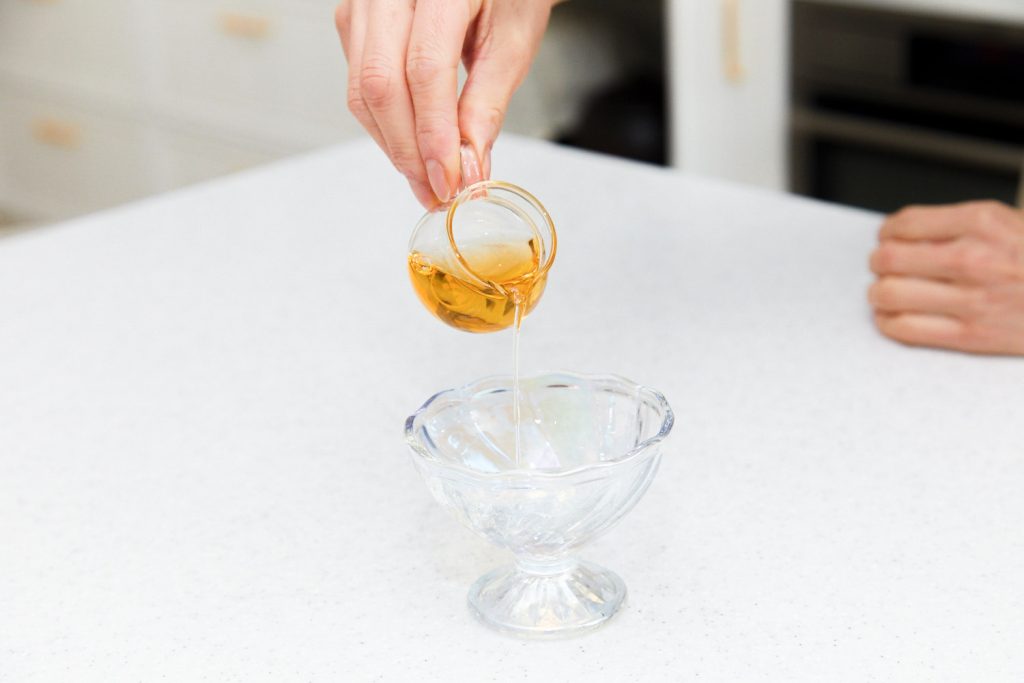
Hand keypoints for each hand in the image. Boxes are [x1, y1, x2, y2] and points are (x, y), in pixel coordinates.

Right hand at [335, 0, 555, 207]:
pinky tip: (412, 144)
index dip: (433, 133)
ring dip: (393, 144)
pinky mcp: (355, 21)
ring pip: (361, 89)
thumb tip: (468, 168)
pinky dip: (385, 124)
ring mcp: (365, 2)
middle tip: (436, 191)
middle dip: (408, 150)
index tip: (449, 179)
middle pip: (380, 83)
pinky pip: (357, 83)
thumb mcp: (511, 45)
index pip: (424, 69)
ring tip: (427, 177)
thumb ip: (486, 106)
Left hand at [869, 200, 1023, 354]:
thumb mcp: (1008, 225)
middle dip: (879, 262)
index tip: (888, 238)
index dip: (888, 233)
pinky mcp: (970, 335)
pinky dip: (889, 322)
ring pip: (888, 294)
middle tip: (883, 266)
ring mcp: (971, 298)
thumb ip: (958, 226)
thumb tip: (905, 234)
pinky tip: (894, 316)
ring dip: (879, 293)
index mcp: (982, 222)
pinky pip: (904, 329)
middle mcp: (973, 257)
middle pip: (889, 258)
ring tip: (887, 292)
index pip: (904, 224)